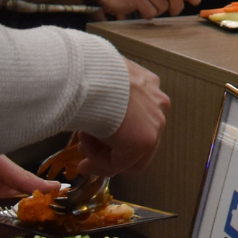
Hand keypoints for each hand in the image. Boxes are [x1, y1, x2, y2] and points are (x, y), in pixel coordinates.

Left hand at [0, 157, 57, 237]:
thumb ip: (24, 178)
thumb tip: (58, 188)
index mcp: (8, 186)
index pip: (33, 198)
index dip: (47, 203)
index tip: (63, 206)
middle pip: (23, 216)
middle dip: (36, 218)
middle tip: (51, 218)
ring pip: (7, 228)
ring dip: (18, 226)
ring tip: (29, 221)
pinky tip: (4, 224)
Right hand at [77, 61, 169, 175]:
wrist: (91, 75)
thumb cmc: (88, 75)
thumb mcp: (99, 82)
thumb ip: (103, 97)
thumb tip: (89, 113)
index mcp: (147, 85)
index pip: (137, 119)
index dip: (115, 135)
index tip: (93, 140)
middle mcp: (157, 104)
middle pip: (136, 139)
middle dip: (108, 150)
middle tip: (84, 154)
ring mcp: (155, 122)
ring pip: (129, 154)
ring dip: (100, 155)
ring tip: (81, 146)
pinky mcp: (145, 140)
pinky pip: (120, 163)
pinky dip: (98, 162)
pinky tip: (84, 149)